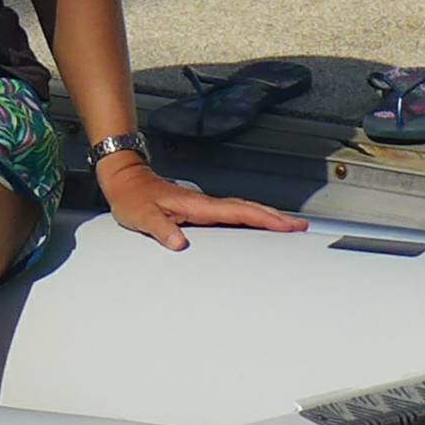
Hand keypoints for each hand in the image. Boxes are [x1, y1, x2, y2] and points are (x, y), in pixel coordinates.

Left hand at [98, 157, 307, 250]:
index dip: (264, 219)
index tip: (286, 225)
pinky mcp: (199, 210)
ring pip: (243, 210)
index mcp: (197, 205)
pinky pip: (232, 214)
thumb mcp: (142, 216)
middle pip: (248, 209)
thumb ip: (161, 229)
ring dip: (266, 217)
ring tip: (288, 227)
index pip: (238, 212)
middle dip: (276, 218)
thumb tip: (179, 243)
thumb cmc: (132, 198)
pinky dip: (249, 218)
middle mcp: (204, 203)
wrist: (125, 181)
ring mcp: (204, 206)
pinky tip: (256, 226)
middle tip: (300, 228)